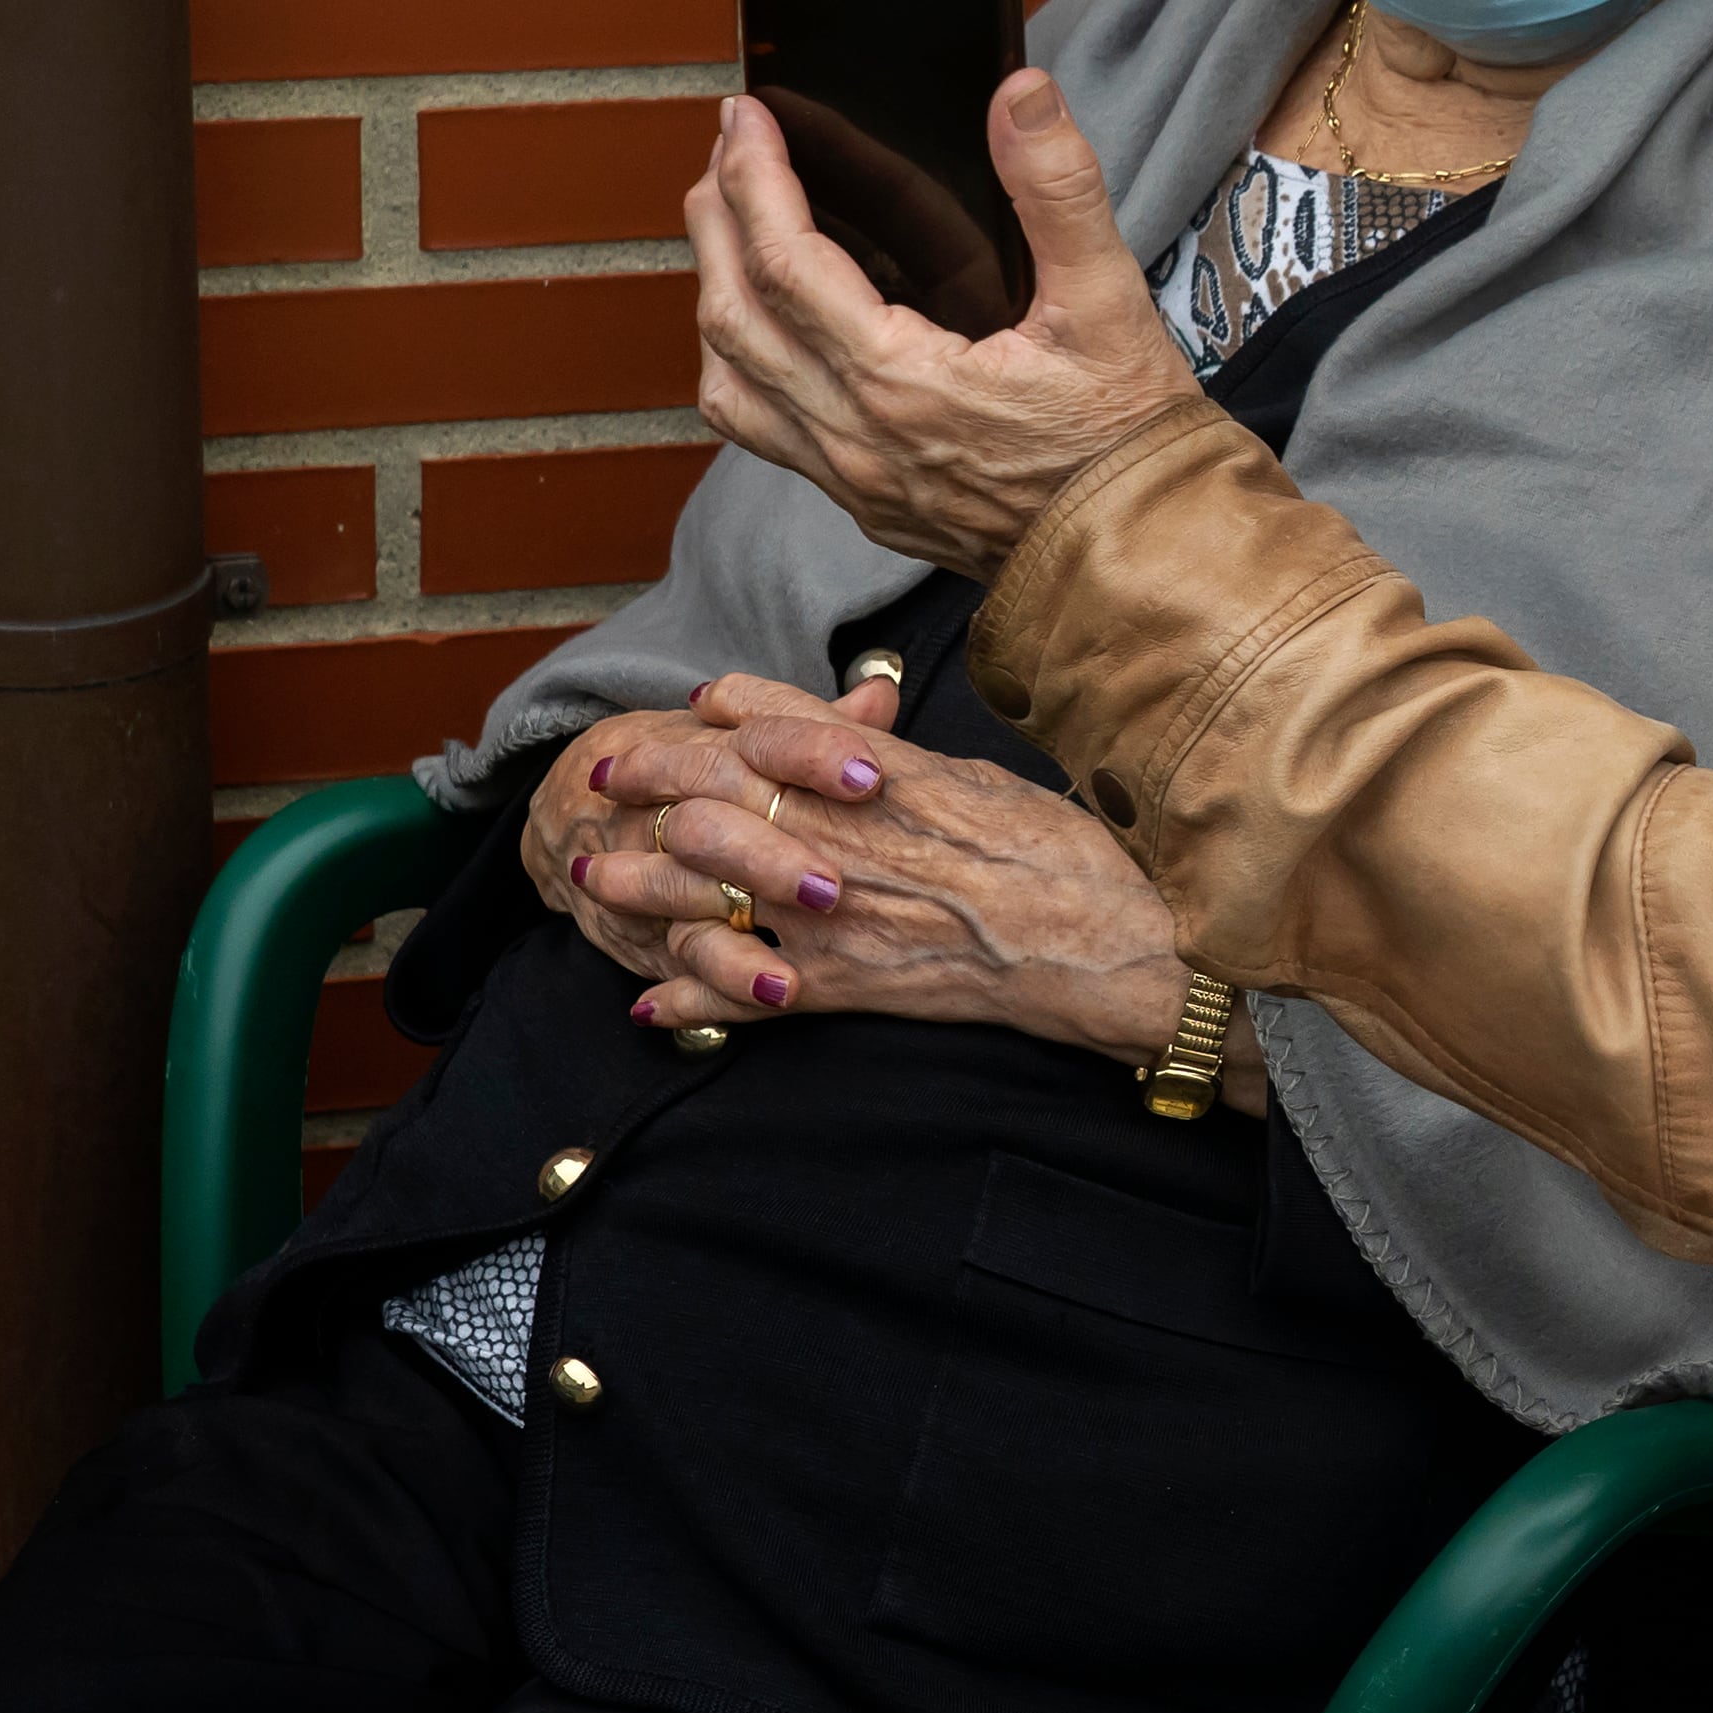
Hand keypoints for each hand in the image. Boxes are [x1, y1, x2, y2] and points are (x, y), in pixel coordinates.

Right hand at [526, 676, 903, 984]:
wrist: (575, 804)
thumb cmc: (694, 768)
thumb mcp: (747, 739)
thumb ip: (820, 724)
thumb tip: (881, 696)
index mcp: (716, 749)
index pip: (765, 738)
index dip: (815, 754)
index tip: (869, 777)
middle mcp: (675, 806)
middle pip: (718, 825)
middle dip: (773, 857)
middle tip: (835, 886)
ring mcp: (650, 869)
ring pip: (687, 895)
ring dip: (740, 936)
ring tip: (796, 967)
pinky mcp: (644, 928)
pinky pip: (682, 958)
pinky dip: (724, 979)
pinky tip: (774, 993)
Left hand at [588, 685, 1257, 1106]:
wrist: (1113, 950)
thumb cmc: (1062, 858)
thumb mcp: (978, 778)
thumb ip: (895, 753)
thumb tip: (837, 715)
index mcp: (893, 780)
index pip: (777, 732)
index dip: (710, 721)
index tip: (671, 713)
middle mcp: (858, 842)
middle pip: (723, 802)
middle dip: (651, 787)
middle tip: (605, 781)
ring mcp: (848, 920)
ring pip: (716, 892)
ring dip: (645, 885)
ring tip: (599, 877)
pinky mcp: (855, 989)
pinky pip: (751, 993)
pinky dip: (695, 994)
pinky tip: (652, 999)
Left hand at [689, 71, 1204, 578]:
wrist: (1146, 557)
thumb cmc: (1130, 442)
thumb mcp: (1109, 302)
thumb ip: (1060, 191)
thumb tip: (1021, 95)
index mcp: (901, 384)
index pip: (785, 264)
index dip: (755, 181)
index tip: (747, 118)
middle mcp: (855, 440)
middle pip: (734, 316)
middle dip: (716, 222)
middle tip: (725, 153)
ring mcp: (852, 482)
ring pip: (728, 382)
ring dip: (713, 297)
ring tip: (726, 230)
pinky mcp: (865, 505)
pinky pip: (761, 433)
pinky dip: (738, 366)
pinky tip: (764, 331)